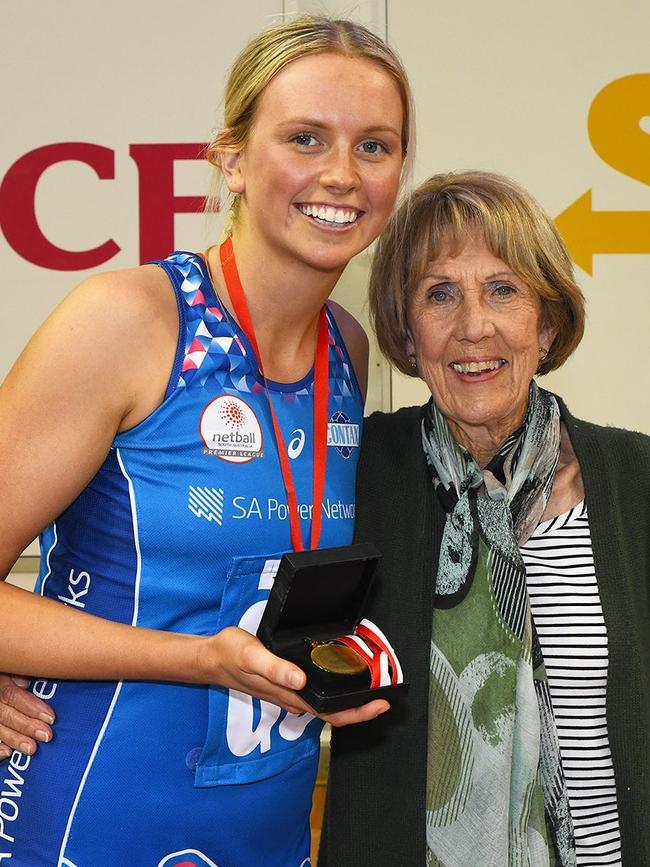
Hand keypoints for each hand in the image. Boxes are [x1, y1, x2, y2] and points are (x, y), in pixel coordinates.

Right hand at [0, 674, 54, 758]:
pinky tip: (8, 753)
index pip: (12, 696)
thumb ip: (22, 675)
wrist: (2, 674)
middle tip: (46, 736)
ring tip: (32, 748)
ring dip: (15, 740)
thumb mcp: (15, 670)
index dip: (31, 707)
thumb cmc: (11, 674)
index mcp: (0, 684)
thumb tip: (27, 683)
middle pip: (5, 715)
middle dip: (27, 726)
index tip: (51, 717)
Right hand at [198, 627, 389, 724]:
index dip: (358, 712)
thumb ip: (276, 669)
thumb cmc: (231, 655)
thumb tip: (300, 680)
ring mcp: (291, 692)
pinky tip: (340, 676)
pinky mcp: (287, 683)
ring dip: (349, 700)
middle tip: (385, 695)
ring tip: (370, 686)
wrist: (213, 657)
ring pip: (326, 703)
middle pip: (334, 711)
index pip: (331, 713)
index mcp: (290, 696)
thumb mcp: (252, 656)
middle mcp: (294, 698)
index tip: (380, 704)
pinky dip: (334, 689)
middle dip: (361, 707)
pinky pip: (316, 693)